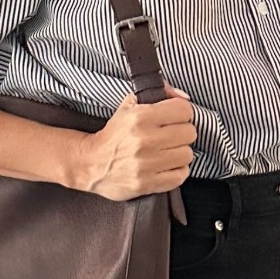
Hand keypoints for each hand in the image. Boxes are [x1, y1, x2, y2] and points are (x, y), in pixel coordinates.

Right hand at [75, 83, 196, 200]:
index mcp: (140, 117)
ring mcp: (146, 164)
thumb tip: (184, 97)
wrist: (90, 163)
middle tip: (171, 136)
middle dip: (182, 133)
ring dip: (180, 153)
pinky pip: (180, 175)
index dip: (182, 113)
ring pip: (187, 155)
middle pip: (189, 133)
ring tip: (167, 152)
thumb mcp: (129, 105)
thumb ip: (159, 94)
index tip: (175, 118)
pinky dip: (177, 171)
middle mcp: (145, 140)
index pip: (184, 110)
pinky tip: (166, 166)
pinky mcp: (147, 183)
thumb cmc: (114, 134)